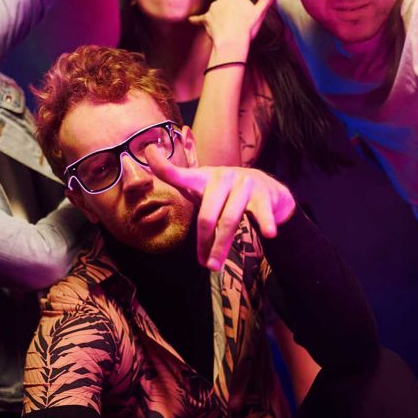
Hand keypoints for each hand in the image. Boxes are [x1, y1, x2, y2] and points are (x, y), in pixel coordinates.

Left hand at [144, 146, 294, 270]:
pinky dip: (265, 223)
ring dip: (221, 246)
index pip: (179, 173)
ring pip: (229, 220)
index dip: (163, 165)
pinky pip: (261, 212)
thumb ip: (194, 212)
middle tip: (204, 264)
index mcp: (203, 178)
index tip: (149, 151)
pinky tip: (269, 233)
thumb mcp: (207, 195)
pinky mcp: (263, 193)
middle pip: (207, 215)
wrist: (269, 189)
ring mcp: (243, 184)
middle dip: (204, 242)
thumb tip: (182, 241)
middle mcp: (221, 177)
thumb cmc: (229, 196)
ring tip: (215, 265)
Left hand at [190, 0, 281, 59]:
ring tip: (224, 27)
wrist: (232, 42)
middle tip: (232, 20)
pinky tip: (190, 20)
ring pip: (213, 9)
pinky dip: (195, 20)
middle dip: (224, 6)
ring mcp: (213, 9)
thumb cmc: (247, 28)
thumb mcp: (260, 12)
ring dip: (216, 15)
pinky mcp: (206, 19)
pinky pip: (198, 19)